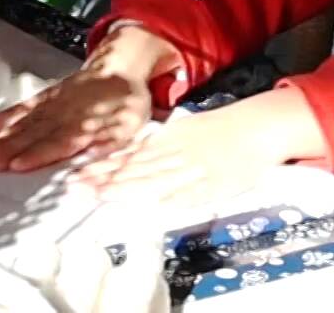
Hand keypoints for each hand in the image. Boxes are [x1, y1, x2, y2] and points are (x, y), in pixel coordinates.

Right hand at [0, 26, 178, 172]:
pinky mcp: (43, 98)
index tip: (19, 165)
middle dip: (13, 149)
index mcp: (88, 125)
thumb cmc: (125, 105)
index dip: (39, 154)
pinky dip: (2, 119)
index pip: (60, 142)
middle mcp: (65, 115)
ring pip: (25, 123)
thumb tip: (90, 160)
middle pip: (36, 134)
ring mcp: (52, 105)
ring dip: (4, 138)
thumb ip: (108, 143)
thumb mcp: (128, 125)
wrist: (119, 68)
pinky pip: (21, 108)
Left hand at [73, 106, 281, 207]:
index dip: (102, 167)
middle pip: (135, 169)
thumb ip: (155, 146)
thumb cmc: (218, 130)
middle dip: (105, 180)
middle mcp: (176, 153)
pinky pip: (189, 193)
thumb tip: (126, 158)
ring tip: (101, 196)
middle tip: (77, 187)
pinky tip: (150, 208)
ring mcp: (194, 169)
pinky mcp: (212, 185)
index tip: (77, 175)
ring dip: (128, 190)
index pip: (129, 156)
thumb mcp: (182, 130)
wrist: (256, 126)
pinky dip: (169, 200)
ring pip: (156, 180)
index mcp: (168, 139)